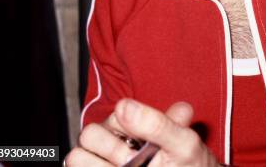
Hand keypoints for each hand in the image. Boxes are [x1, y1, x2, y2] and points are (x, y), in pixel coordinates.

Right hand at [64, 100, 219, 165]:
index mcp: (134, 121)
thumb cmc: (189, 164)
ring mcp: (105, 160)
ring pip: (76, 156)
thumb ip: (160, 122)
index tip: (144, 141)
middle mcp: (115, 138)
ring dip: (101, 165)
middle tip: (133, 161)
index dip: (126, 126)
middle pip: (88, 134)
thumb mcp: (184, 144)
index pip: (114, 114)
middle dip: (111, 150)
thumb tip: (123, 105)